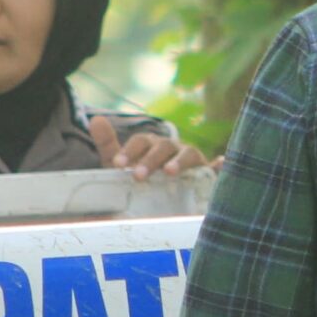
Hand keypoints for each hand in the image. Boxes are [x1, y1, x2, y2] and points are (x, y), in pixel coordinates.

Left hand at [92, 114, 211, 181]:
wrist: (165, 197)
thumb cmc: (143, 175)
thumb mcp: (124, 164)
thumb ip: (108, 145)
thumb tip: (96, 119)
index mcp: (151, 145)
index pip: (141, 141)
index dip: (130, 151)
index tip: (118, 166)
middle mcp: (173, 148)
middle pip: (163, 147)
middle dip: (151, 160)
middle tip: (138, 176)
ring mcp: (192, 160)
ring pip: (189, 155)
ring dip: (180, 161)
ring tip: (170, 172)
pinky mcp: (207, 175)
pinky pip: (216, 170)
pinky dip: (220, 166)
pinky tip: (221, 164)